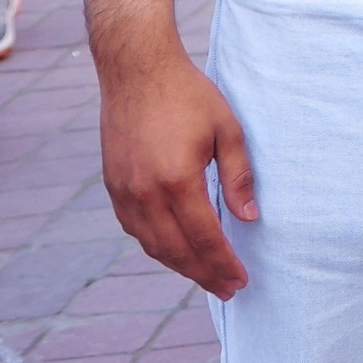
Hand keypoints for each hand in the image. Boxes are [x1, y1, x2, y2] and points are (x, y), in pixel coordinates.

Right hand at [99, 48, 253, 298]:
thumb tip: (249, 218)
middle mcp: (145, 194)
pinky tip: (176, 252)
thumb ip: (239, 177)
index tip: (240, 280)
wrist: (136, 72)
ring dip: (180, 266)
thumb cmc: (188, 96)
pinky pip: (135, 230)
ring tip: (206, 278)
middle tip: (228, 290)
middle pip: (176, 250)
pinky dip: (157, 247)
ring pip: (152, 245)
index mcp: (176, 181)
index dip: (223, 263)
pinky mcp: (113, 187)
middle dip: (204, 274)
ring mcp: (124, 192)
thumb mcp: (228, 130)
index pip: (204, 238)